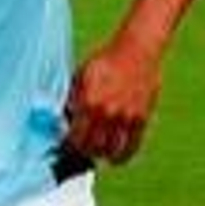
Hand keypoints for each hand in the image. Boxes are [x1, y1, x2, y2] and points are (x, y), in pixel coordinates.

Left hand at [62, 34, 162, 167]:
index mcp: (88, 102)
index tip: (65, 146)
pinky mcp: (141, 119)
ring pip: (111, 153)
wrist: (137, 49)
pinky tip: (114, 155)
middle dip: (83, 152)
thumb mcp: (80, 76)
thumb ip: (72, 100)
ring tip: (97, 150)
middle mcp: (107, 112)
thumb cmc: (105, 61)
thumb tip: (62, 123)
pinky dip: (121, 156)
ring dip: (101, 155)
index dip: (67, 147)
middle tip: (80, 148)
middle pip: (91, 149)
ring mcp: (126, 117)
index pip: (74, 139)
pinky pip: (131, 149)